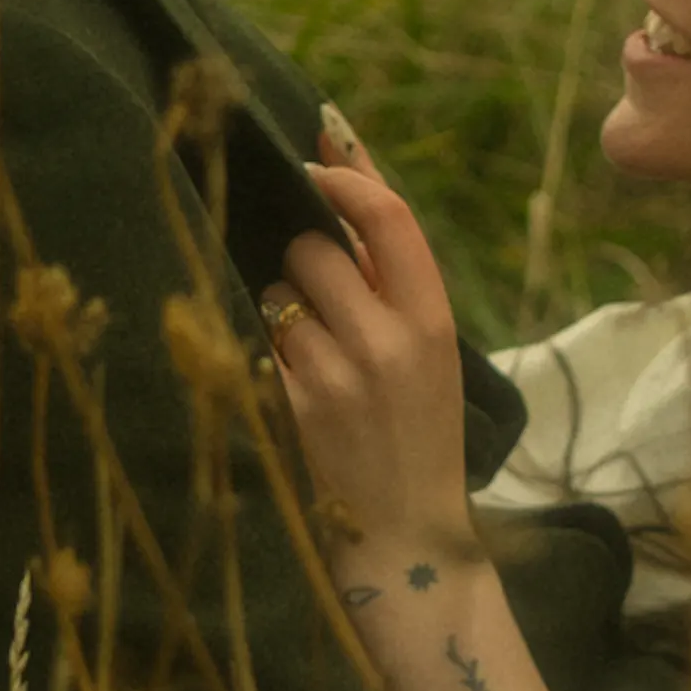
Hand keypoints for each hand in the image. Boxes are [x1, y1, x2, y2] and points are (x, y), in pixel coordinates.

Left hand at [264, 153, 477, 581]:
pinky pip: (257, 341)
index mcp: (432, 320)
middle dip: (306, 259)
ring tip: (312, 354)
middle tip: (323, 300)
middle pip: (316, 247)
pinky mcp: (290, 410)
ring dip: (281, 308)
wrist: (407, 536)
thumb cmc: (419, 431)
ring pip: (277, 293)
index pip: (388, 216)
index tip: (318, 155)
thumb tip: (341, 172)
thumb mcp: (431, 351)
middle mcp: (387, 342)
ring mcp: (335, 377)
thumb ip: (393, 277)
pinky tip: (291, 386)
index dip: (347, 171)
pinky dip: (265, 352)